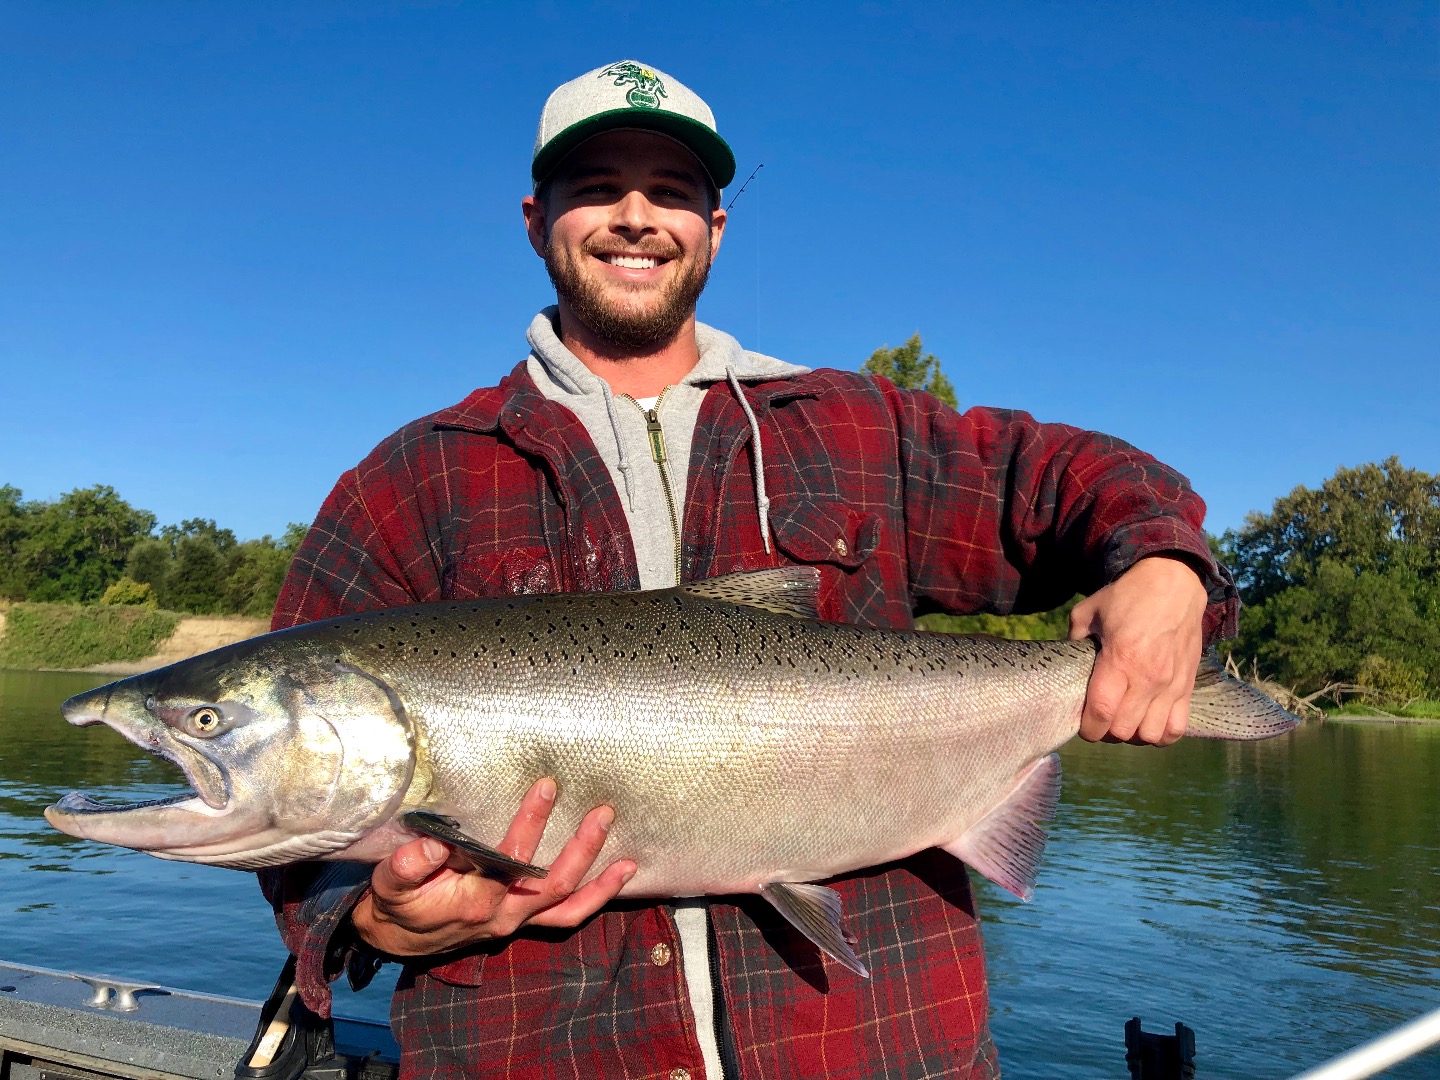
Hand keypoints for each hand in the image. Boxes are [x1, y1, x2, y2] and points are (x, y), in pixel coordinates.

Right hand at [351, 778, 636, 956]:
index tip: (547, 788)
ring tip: (629, 859)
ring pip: (567, 906)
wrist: (397, 936)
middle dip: (581, 848)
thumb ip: (409, 865)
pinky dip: (596, 899)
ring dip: (599, 882)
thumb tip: (436, 842)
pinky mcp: (523, 922)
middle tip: (602, 811)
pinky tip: (621, 875)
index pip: (510, 861)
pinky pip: (566, 917)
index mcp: (475, 901)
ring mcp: (517, 922)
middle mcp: (504, 915)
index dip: (530, 825)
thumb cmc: (398, 902)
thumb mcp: (392, 883)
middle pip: (552, 884)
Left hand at [1068, 555, 1208, 746]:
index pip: (1101, 712)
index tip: (1083, 724)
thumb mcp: (1089, 610)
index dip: (1088, 728)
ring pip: (1150, 735)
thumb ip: (1074, 637)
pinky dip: (1161, 733)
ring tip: (1125, 720)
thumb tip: (1068, 659)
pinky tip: (1149, 721)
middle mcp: (1148, 677)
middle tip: (1101, 719)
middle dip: (1107, 731)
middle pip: (1124, 730)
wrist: (1174, 582)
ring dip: (1133, 734)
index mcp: (1120, 659)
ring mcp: (1171, 684)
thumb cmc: (1128, 596)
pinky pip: (1177, 728)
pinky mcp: (1188, 685)